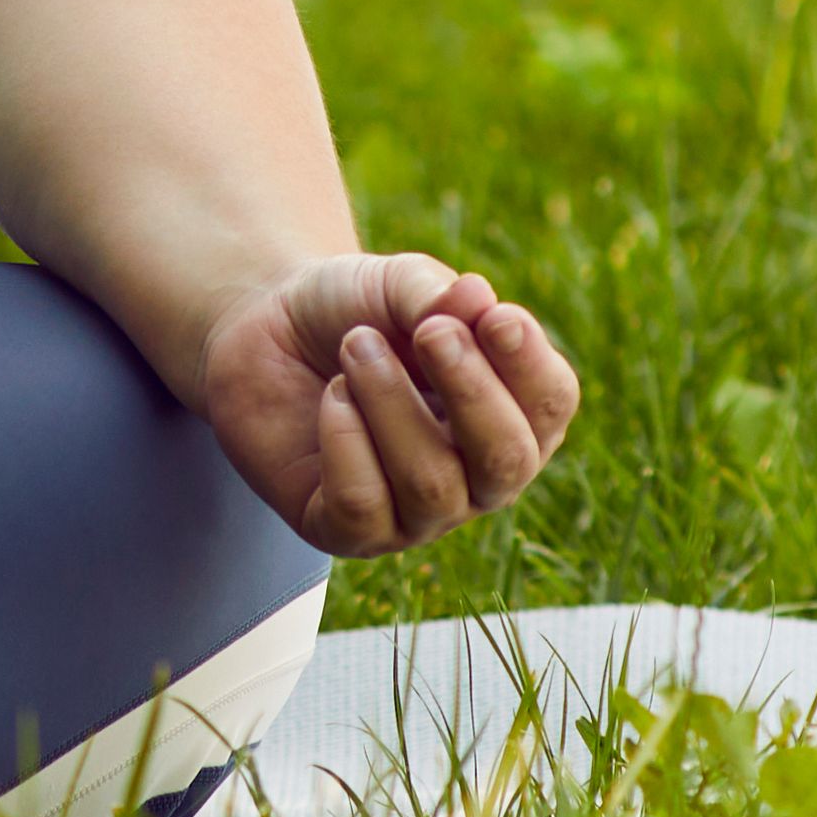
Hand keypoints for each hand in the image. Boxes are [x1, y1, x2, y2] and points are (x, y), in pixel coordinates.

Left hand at [195, 253, 581, 556]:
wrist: (264, 329)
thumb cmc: (351, 312)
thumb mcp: (395, 284)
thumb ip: (436, 293)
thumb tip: (478, 299)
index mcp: (510, 413)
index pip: (551, 406)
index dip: (529, 362)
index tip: (492, 315)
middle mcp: (475, 477)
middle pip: (508, 461)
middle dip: (471, 391)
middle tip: (429, 332)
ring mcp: (415, 515)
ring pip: (431, 484)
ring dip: (390, 400)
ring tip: (356, 346)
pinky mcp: (346, 532)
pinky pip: (362, 507)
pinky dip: (345, 438)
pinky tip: (332, 396)